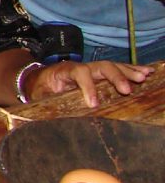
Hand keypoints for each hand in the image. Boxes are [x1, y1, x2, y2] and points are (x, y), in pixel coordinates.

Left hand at [26, 60, 150, 107]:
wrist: (37, 78)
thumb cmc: (39, 88)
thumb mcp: (39, 95)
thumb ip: (45, 102)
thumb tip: (45, 116)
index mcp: (65, 71)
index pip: (79, 73)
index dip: (88, 87)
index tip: (94, 103)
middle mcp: (80, 66)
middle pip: (101, 67)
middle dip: (115, 77)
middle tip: (127, 90)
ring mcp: (91, 68)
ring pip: (112, 66)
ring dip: (128, 72)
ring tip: (143, 77)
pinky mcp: (98, 73)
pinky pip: (116, 69)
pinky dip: (131, 71)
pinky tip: (146, 73)